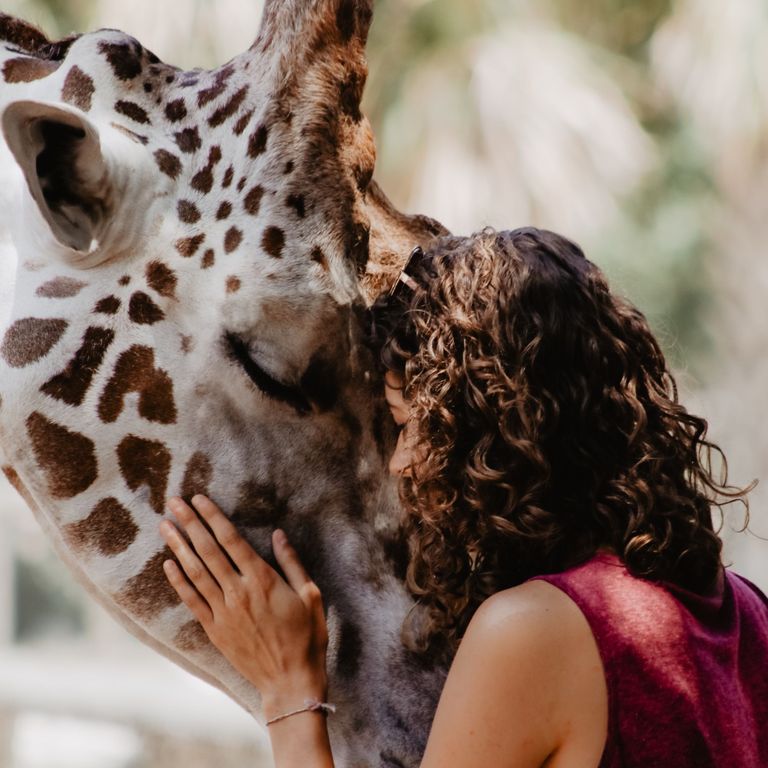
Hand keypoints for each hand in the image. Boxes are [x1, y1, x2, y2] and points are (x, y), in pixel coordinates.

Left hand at [160, 495, 328, 716]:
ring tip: (164, 526)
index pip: (231, 539)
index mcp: (263, 579)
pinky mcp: (215, 630)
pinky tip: (168, 564)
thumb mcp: (311, 595)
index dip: (213, 517)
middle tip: (173, 503)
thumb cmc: (307, 637)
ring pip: (195, 572)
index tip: (199, 499)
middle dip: (189, 523)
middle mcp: (239, 592)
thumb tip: (278, 534)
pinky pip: (192, 600)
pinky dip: (178, 581)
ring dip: (178, 546)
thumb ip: (292, 562)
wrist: (290, 681)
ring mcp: (224, 612)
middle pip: (208, 550)